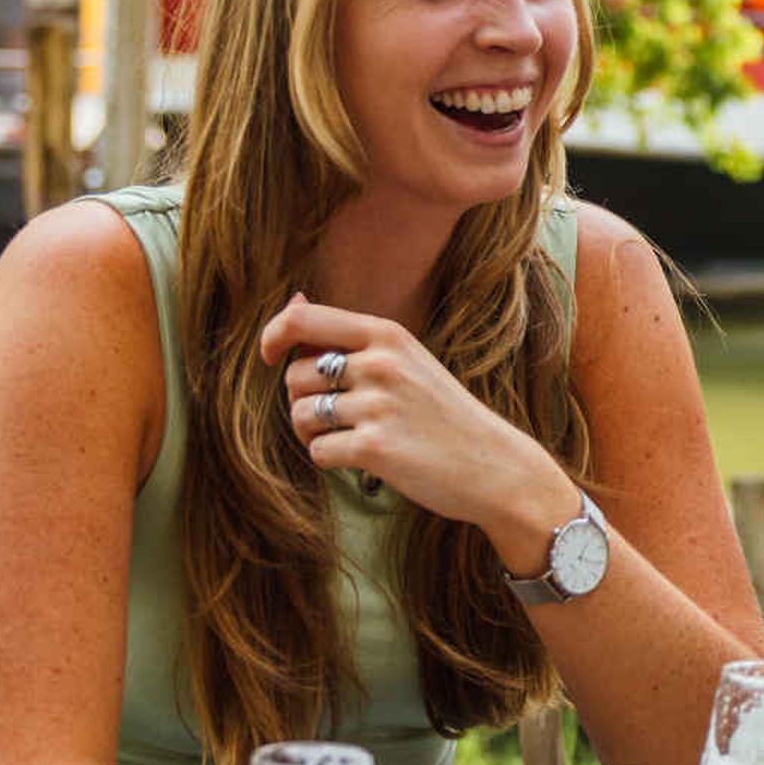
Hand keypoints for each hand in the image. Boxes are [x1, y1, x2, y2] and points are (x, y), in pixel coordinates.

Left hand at [260, 296, 573, 538]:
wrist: (494, 464)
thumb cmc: (443, 413)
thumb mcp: (407, 360)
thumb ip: (351, 338)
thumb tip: (294, 301)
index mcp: (388, 334)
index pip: (303, 320)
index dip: (272, 337)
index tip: (269, 357)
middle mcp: (382, 363)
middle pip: (294, 376)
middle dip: (303, 400)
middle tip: (336, 417)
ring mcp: (379, 405)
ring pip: (302, 415)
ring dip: (313, 433)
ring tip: (347, 439)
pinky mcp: (375, 447)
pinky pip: (318, 451)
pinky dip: (332, 461)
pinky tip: (363, 461)